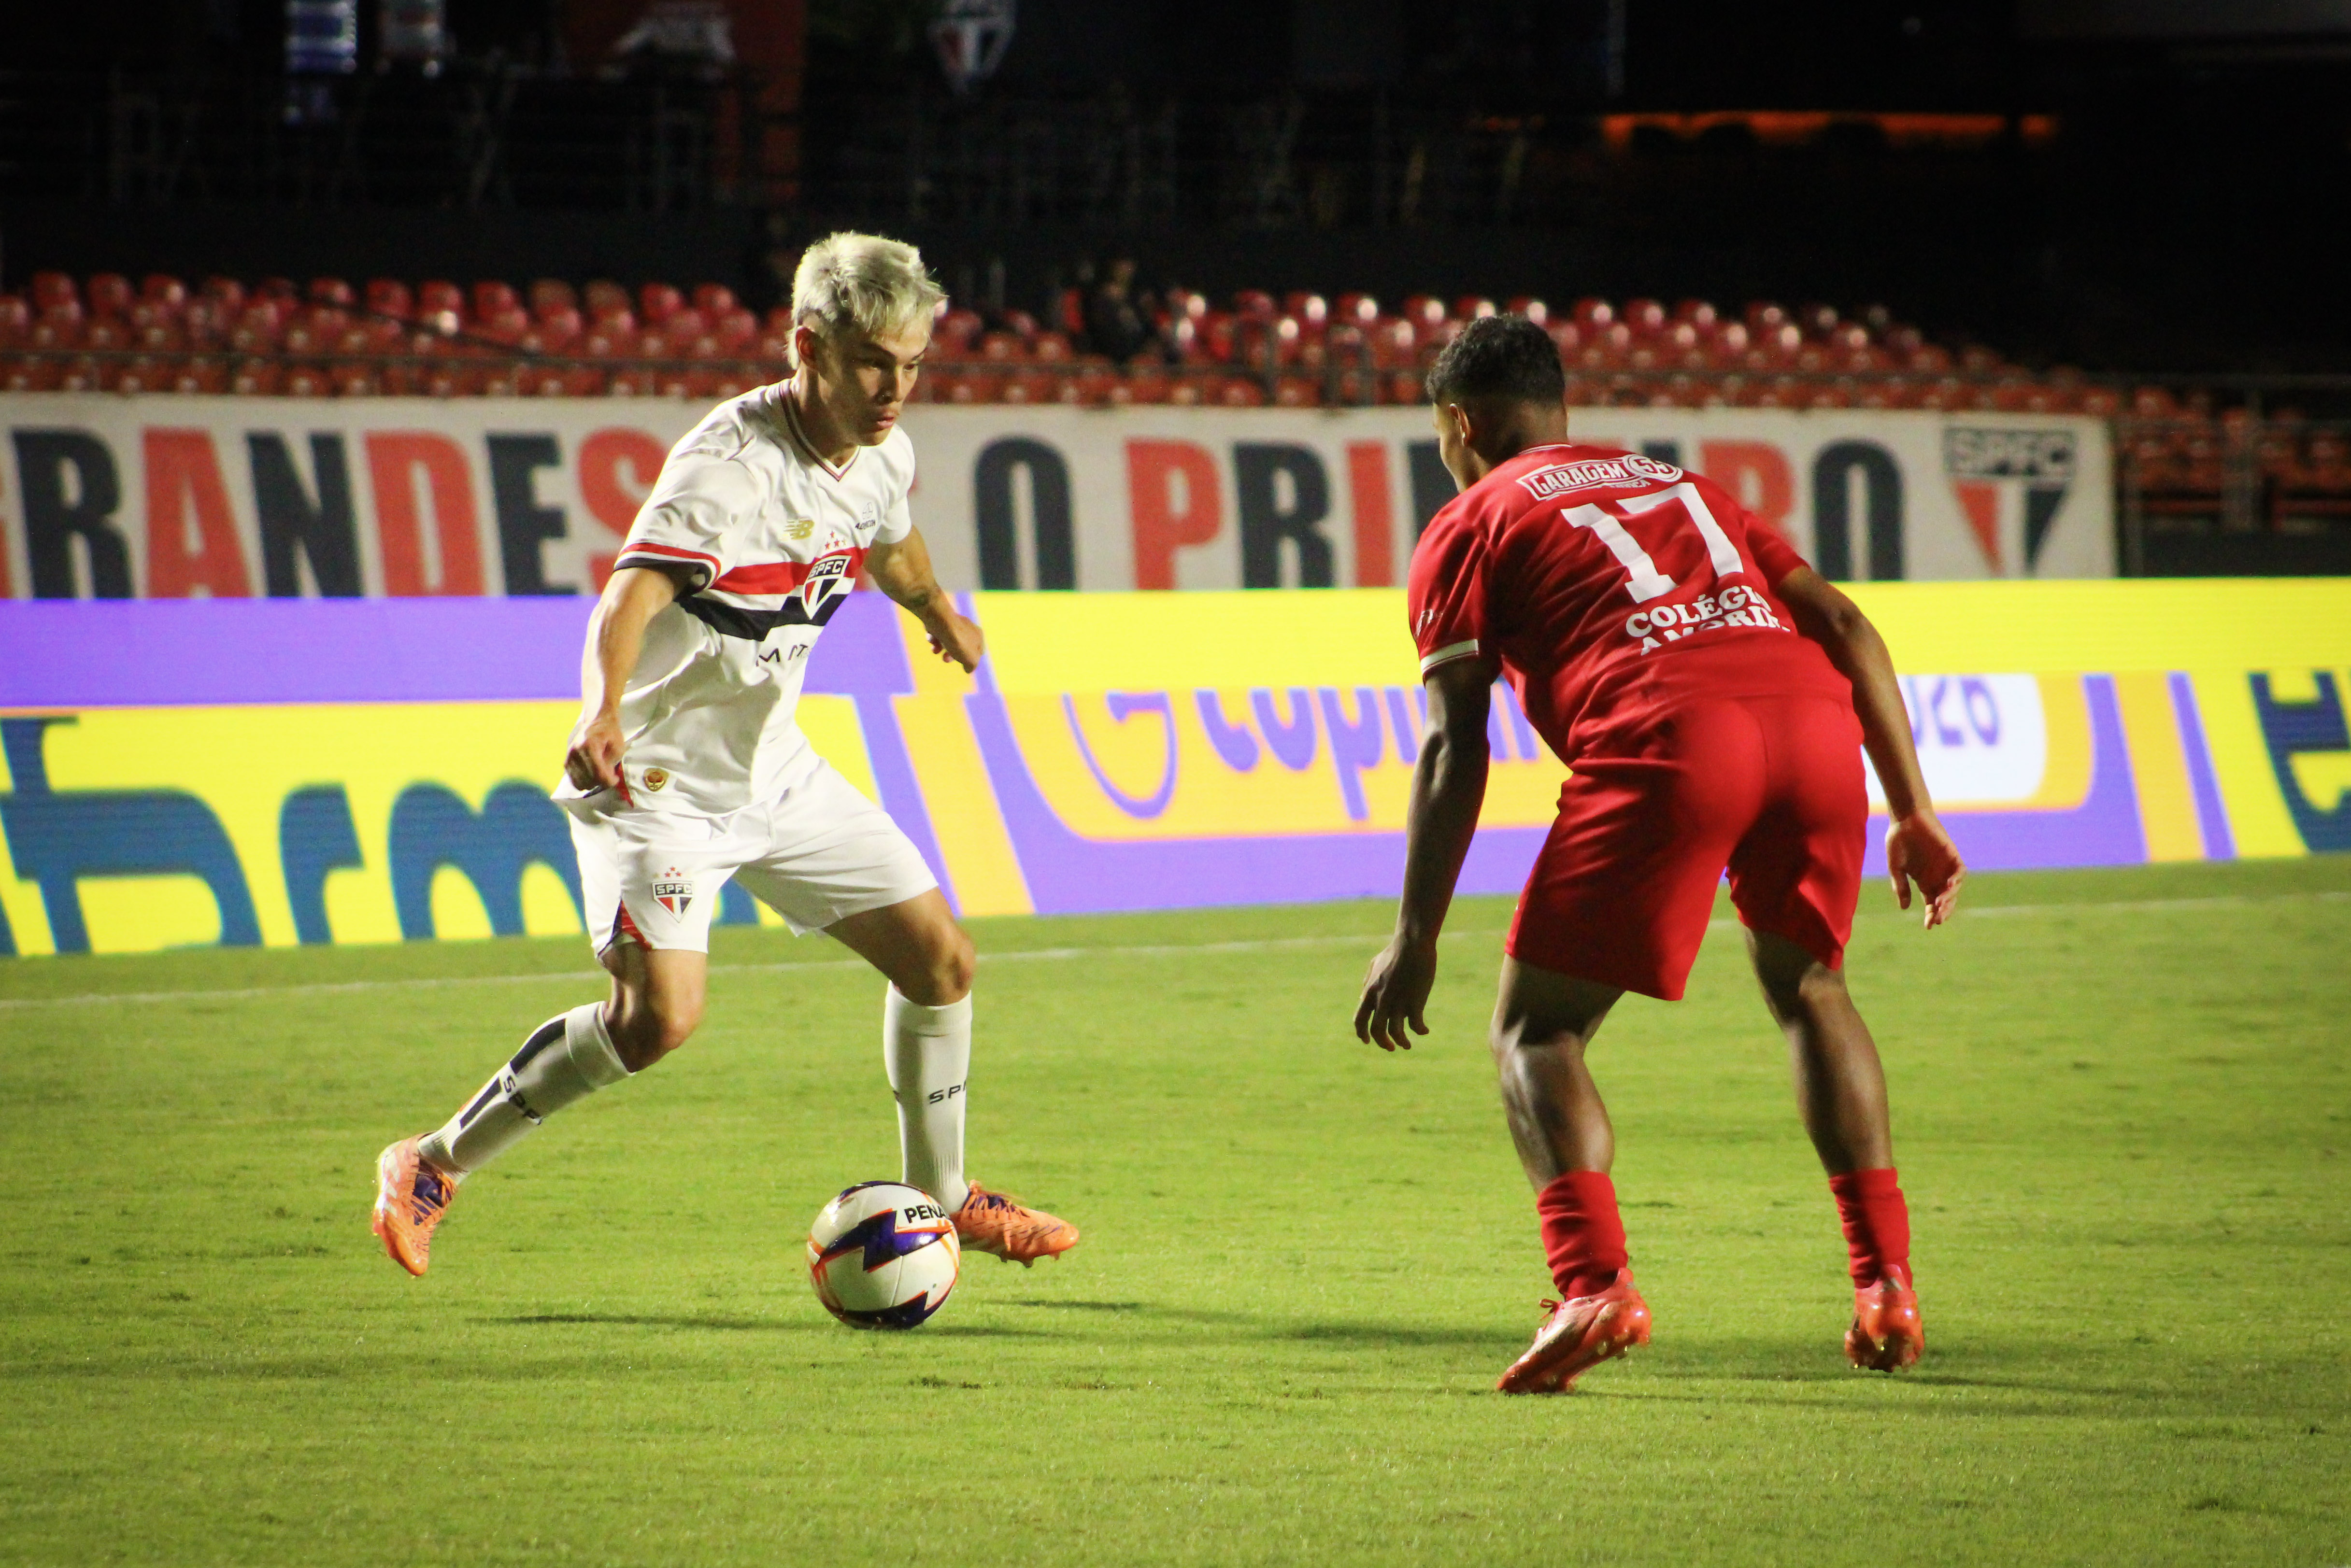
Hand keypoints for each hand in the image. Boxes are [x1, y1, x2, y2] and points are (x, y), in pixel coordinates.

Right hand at [565, 709, 626, 792]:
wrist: (597, 720)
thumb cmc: (610, 733)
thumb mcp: (618, 746)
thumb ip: (611, 764)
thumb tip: (606, 778)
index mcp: (589, 745)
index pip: (598, 773)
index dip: (608, 781)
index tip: (615, 779)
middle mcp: (576, 752)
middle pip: (589, 780)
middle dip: (602, 782)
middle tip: (610, 777)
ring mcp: (569, 757)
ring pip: (580, 783)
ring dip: (593, 783)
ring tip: (601, 775)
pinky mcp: (566, 762)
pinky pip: (573, 780)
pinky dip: (584, 781)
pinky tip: (592, 775)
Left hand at [924, 606, 984, 673]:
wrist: (940, 621)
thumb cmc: (958, 641)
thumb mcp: (970, 660)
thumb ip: (971, 666)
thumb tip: (968, 669)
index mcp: (978, 635)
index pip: (979, 650)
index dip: (972, 659)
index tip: (964, 665)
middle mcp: (967, 626)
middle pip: (960, 646)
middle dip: (952, 655)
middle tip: (945, 659)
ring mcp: (952, 622)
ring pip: (947, 640)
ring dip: (941, 647)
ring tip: (935, 651)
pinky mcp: (939, 620)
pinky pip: (937, 633)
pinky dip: (934, 638)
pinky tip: (932, 639)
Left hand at [1354, 935, 1437, 1051]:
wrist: (1412, 945)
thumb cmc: (1395, 952)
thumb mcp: (1374, 965)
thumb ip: (1367, 982)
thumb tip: (1362, 997)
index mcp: (1369, 992)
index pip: (1359, 1020)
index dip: (1361, 1034)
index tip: (1367, 1041)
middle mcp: (1381, 1001)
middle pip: (1376, 1031)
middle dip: (1382, 1043)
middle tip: (1391, 1047)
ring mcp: (1398, 1002)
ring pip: (1396, 1033)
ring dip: (1401, 1042)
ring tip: (1407, 1045)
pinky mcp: (1415, 1002)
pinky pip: (1416, 1025)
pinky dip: (1420, 1031)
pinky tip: (1425, 1030)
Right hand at [1886, 809, 1964, 928]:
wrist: (1906, 819)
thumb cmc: (1898, 841)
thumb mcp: (1896, 868)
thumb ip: (1901, 886)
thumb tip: (1904, 908)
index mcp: (1923, 881)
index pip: (1931, 904)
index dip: (1931, 915)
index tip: (1928, 926)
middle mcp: (1936, 876)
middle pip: (1944, 900)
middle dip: (1942, 911)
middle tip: (1937, 920)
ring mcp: (1945, 867)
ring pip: (1953, 889)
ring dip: (1949, 899)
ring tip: (1940, 904)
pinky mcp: (1952, 855)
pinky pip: (1960, 872)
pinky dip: (1957, 880)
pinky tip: (1949, 887)